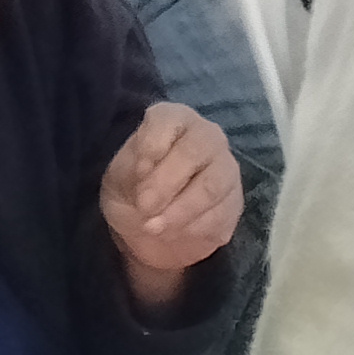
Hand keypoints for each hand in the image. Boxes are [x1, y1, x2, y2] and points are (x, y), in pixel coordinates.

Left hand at [99, 102, 241, 316]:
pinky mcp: (234, 203)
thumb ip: (131, 169)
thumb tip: (147, 173)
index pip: (169, 120)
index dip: (152, 145)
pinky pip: (220, 214)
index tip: (137, 172)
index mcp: (173, 120)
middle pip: (195, 152)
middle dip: (166, 183)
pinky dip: (192, 229)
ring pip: (212, 186)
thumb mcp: (119, 177)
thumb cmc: (132, 189)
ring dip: (180, 210)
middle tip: (143, 207)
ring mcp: (225, 169)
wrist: (150, 228)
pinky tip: (173, 234)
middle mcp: (206, 136)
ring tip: (153, 228)